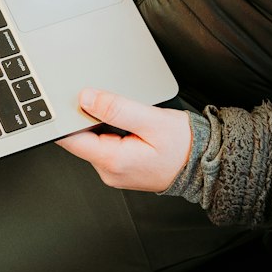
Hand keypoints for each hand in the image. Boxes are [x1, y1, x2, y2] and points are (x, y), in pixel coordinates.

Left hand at [57, 89, 191, 192]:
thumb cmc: (184, 146)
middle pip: (80, 140)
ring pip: (92, 143)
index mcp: (113, 160)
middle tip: (105, 101)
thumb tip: (86, 98)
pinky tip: (125, 126)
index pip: (70, 139)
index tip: (70, 100)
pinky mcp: (119, 170)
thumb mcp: (152, 120)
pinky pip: (104, 148)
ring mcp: (113, 173)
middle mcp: (109, 172)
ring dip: (99, 125)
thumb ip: (117, 109)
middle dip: (86, 118)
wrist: (204, 165)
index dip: (67, 116)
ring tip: (122, 116)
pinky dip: (108, 133)